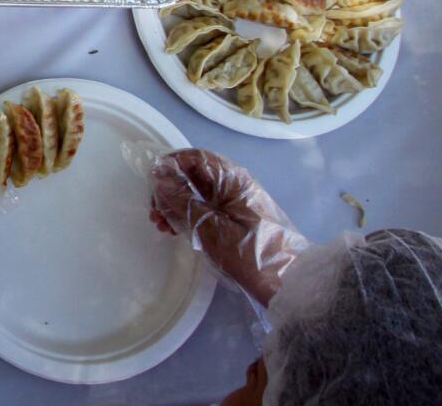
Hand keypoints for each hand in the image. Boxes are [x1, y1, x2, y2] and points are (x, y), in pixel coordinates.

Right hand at [150, 148, 308, 306]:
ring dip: (176, 206)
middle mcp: (234, 184)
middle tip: (154, 214)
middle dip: (169, 190)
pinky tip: (177, 231)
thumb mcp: (209, 227)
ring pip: (197, 193)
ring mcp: (236, 202)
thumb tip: (159, 176)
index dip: (169, 166)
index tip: (151, 185)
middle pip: (193, 175)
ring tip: (162, 227)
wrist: (289, 283)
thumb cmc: (249, 252)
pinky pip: (206, 208)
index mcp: (232, 178)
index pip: (194, 157)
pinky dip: (189, 216)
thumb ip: (182, 201)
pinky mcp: (237, 219)